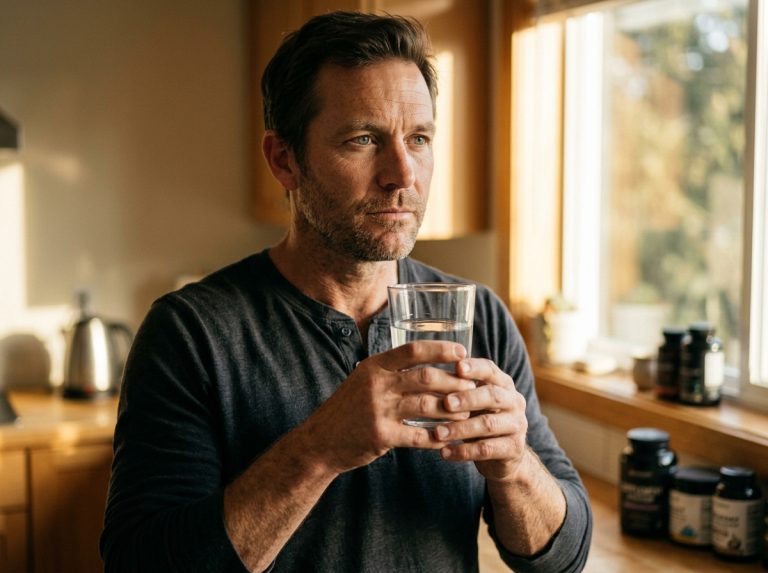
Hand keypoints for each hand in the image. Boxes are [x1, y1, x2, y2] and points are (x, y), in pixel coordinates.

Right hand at [297, 341, 475, 474]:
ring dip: (451, 410)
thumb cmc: (347, 410)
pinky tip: (449, 438)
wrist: (320, 441)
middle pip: (425, 377)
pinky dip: (437, 436)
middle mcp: (376, 384)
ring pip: (427, 405)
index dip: (440, 349)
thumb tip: (425, 360)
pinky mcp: (381, 435)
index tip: (462, 352)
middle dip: (454, 382)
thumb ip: (389, 370)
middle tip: (472, 386)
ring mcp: (378, 410)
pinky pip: (418, 435)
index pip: (413, 349)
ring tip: (467, 413)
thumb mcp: (362, 381)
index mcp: (373, 366)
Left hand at [431, 358, 528, 482]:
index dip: (474, 367)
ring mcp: (517, 425)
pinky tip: (445, 452)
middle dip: (467, 398)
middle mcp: (514, 401)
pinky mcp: (514, 449)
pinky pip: (486, 449)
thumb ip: (459, 390)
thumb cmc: (480, 419)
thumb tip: (427, 377)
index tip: (457, 367)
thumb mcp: (473, 402)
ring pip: (488, 424)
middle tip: (446, 403)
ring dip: (460, 429)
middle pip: (492, 396)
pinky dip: (463, 451)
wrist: (503, 456)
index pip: (490, 370)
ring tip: (438, 433)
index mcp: (503, 384)